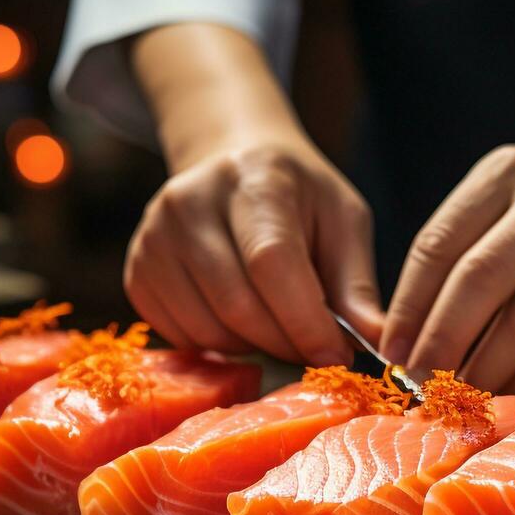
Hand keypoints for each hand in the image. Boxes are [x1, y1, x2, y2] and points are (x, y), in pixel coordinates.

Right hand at [125, 145, 379, 363]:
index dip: (306, 321)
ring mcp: (153, 237)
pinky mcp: (137, 271)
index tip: (337, 355)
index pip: (272, 263)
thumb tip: (377, 342)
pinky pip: (181, 337)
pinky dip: (221, 346)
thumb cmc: (298, 195)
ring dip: (256, 348)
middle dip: (287, 343)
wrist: (232, 159)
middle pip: (238, 304)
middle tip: (317, 349)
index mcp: (254, 179)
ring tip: (283, 328)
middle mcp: (190, 202)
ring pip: (208, 329)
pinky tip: (244, 322)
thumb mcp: (343, 221)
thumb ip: (356, 283)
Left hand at [383, 143, 514, 393]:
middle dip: (440, 343)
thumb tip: (406, 336)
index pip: (438, 245)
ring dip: (487, 370)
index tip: (390, 352)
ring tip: (463, 396)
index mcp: (506, 173)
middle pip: (478, 282)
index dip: (408, 307)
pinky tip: (513, 391)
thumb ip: (465, 250)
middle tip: (419, 385)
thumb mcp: (513, 200)